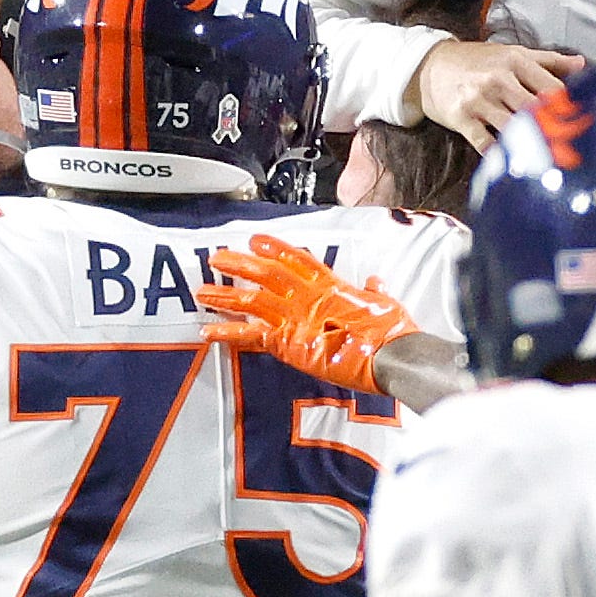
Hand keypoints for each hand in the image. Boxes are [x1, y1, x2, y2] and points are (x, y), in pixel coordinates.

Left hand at [196, 234, 420, 394]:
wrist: (392, 356)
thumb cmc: (394, 333)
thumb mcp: (386, 304)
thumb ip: (374, 292)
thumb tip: (374, 282)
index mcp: (333, 286)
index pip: (298, 260)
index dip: (275, 248)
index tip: (256, 240)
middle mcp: (310, 297)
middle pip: (268, 274)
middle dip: (240, 265)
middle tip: (217, 257)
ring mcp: (297, 319)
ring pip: (253, 300)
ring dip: (226, 295)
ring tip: (202, 291)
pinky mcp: (290, 344)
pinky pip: (252, 336)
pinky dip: (229, 333)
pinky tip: (208, 331)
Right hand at [415, 39, 583, 149]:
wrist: (429, 66)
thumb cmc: (476, 61)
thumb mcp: (511, 53)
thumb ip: (548, 60)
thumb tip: (582, 64)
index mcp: (515, 61)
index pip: (551, 87)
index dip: (569, 107)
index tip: (582, 123)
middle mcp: (498, 80)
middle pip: (535, 109)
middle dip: (554, 129)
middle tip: (571, 148)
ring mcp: (479, 100)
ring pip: (512, 127)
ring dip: (530, 145)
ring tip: (548, 159)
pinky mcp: (462, 119)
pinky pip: (484, 143)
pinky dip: (499, 154)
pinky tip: (513, 162)